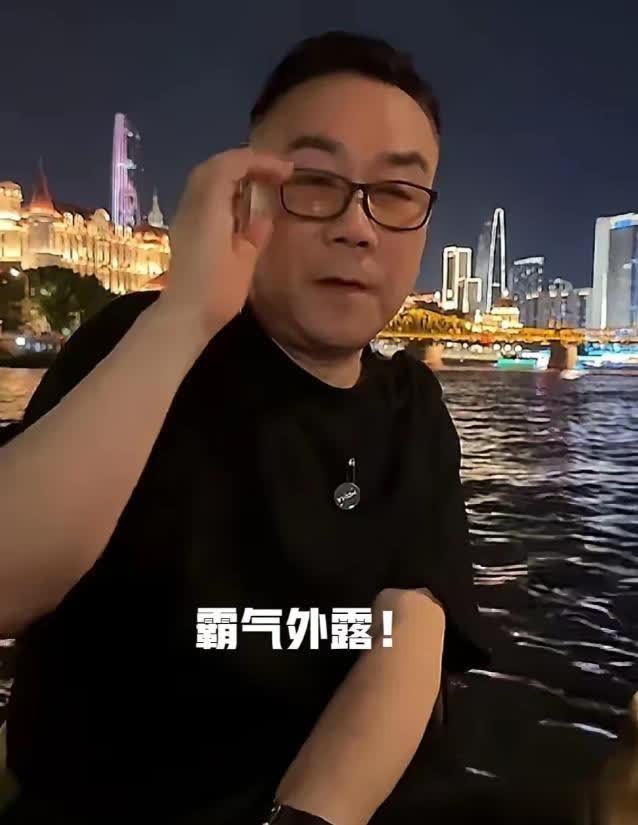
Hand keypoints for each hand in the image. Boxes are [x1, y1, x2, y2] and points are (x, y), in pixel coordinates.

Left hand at [159, 147, 293, 335]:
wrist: (184, 316)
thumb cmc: (217, 292)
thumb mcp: (245, 262)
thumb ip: (255, 234)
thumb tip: (264, 217)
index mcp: (209, 209)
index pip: (231, 165)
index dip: (260, 161)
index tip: (286, 171)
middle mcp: (193, 205)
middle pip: (215, 165)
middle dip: (246, 161)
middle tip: (274, 171)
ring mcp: (185, 215)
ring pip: (206, 177)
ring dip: (233, 172)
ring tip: (260, 181)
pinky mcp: (185, 228)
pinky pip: (203, 193)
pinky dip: (224, 187)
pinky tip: (241, 202)